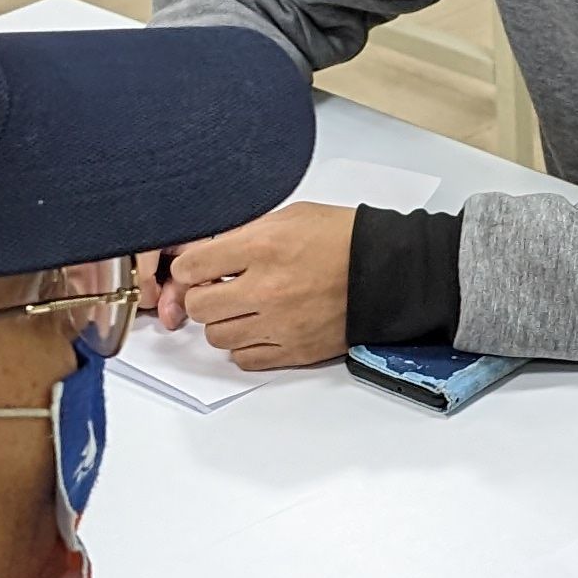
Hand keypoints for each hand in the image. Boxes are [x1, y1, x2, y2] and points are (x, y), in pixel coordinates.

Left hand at [151, 201, 352, 369]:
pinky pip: (245, 359)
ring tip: (242, 309)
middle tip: (219, 289)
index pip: (191, 267)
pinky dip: (245, 346)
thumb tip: (208, 251)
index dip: (190, 268)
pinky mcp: (294, 350)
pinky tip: (258, 328)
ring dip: (223, 322)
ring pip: (217, 337)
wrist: (387, 271)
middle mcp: (266, 289)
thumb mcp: (288, 217)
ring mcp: (280, 324)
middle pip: (199, 306)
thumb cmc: (342, 240)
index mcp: (262, 248)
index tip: (199, 268)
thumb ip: (244, 234)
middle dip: (203, 296)